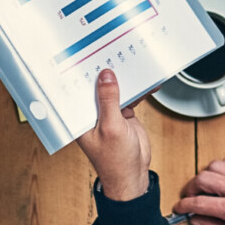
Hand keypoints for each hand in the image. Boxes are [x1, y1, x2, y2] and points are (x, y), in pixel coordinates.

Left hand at [77, 67, 152, 200]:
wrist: (133, 176)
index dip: (79, 73)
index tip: (83, 54)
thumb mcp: (111, 127)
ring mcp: (108, 113)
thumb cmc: (114, 161)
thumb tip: (105, 76)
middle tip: (109, 48)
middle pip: (96, 87)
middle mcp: (91, 113)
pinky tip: (148, 81)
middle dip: (103, 71)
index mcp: (79, 117)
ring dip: (124, 78)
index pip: (76, 90)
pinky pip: (130, 97)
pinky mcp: (123, 115)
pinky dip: (139, 90)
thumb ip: (108, 100)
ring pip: (114, 89)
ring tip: (131, 58)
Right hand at [173, 157, 224, 224]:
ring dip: (205, 176)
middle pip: (202, 179)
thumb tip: (198, 221)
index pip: (199, 202)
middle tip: (191, 195)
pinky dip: (220, 167)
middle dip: (190, 187)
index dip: (184, 204)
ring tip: (207, 186)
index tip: (179, 206)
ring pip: (214, 166)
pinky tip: (222, 177)